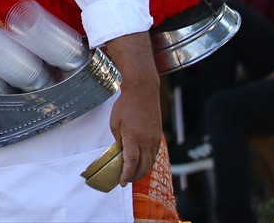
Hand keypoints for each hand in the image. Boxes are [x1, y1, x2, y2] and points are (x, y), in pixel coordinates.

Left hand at [101, 33, 160, 185]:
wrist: (143, 91)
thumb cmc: (126, 105)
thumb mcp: (115, 122)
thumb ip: (119, 139)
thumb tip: (121, 152)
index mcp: (133, 137)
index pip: (131, 161)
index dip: (126, 174)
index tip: (121, 182)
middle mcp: (146, 140)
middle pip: (143, 166)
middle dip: (134, 176)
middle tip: (125, 181)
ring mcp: (154, 139)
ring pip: (150, 162)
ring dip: (142, 171)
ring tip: (132, 175)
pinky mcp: (158, 136)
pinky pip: (154, 154)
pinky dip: (148, 162)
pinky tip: (141, 163)